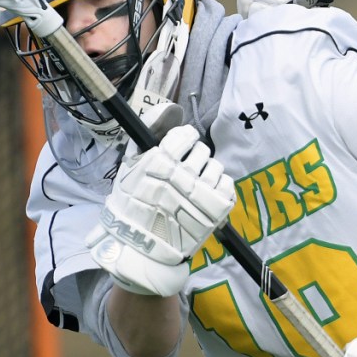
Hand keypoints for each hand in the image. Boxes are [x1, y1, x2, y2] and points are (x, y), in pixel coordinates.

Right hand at [85, 124, 235, 296]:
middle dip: (194, 157)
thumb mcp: (129, 167)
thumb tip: (170, 109)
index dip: (184, 139)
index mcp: (160, 162)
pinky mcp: (215, 209)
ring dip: (206, 173)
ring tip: (194, 186)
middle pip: (202, 150)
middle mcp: (182, 176)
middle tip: (185, 172)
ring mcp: (200, 193)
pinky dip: (218, 186)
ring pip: (215, 166)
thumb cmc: (133, 206)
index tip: (181, 148)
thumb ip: (148, 134)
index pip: (185, 135)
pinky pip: (227, 183)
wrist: (141, 248)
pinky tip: (206, 195)